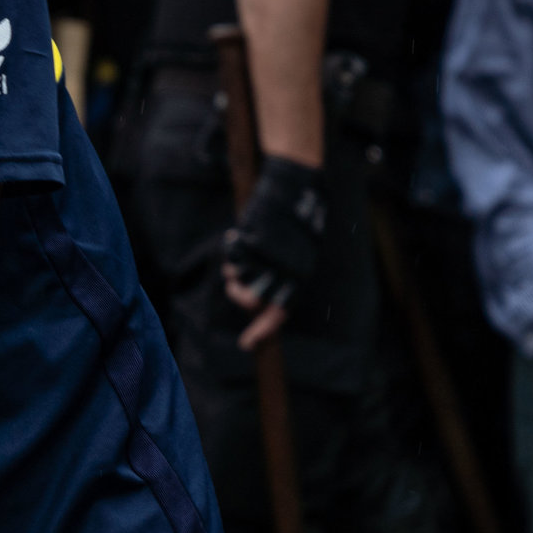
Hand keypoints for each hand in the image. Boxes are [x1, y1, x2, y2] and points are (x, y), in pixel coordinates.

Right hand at [221, 156, 325, 350]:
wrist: (293, 187)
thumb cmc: (295, 221)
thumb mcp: (296, 252)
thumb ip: (279, 277)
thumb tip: (259, 303)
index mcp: (300, 275)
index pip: (279, 311)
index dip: (262, 329)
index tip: (246, 345)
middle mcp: (284, 270)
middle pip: (251, 300)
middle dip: (238, 296)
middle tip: (234, 285)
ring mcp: (266, 256)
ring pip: (237, 279)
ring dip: (233, 272)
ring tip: (241, 254)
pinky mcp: (251, 243)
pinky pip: (232, 259)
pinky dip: (232, 251)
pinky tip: (237, 237)